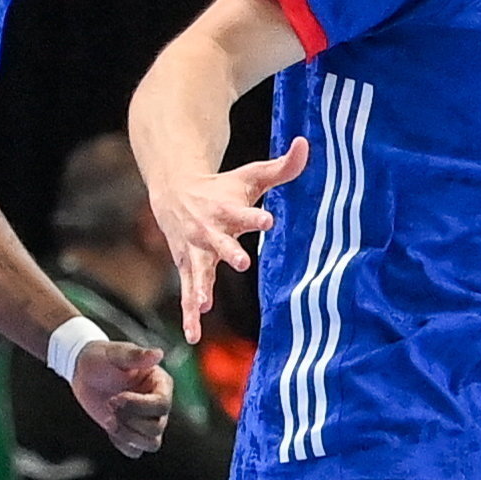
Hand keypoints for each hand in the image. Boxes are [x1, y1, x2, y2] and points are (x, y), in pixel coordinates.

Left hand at [72, 339, 171, 455]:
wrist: (83, 370)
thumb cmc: (101, 358)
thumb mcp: (116, 353)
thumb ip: (136, 355)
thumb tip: (158, 353)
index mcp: (160, 385)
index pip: (162, 404)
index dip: (139, 406)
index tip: (115, 398)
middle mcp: (158, 405)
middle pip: (157, 427)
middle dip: (129, 420)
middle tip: (108, 404)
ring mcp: (146, 421)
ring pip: (150, 443)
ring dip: (127, 435)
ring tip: (108, 419)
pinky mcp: (132, 432)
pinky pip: (135, 451)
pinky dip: (122, 444)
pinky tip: (110, 427)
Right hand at [155, 139, 307, 342]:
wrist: (175, 193)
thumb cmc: (223, 187)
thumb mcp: (251, 176)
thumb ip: (282, 166)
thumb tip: (305, 144)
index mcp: (226, 210)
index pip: (244, 213)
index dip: (256, 217)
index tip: (268, 220)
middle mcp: (209, 232)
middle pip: (219, 242)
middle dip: (228, 252)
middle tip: (241, 262)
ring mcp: (195, 252)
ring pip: (197, 272)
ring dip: (200, 287)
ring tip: (204, 305)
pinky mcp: (187, 267)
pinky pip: (187, 293)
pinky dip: (189, 313)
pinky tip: (193, 336)